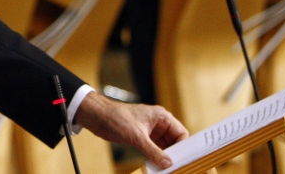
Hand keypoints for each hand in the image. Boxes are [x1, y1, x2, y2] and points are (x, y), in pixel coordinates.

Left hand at [74, 92, 188, 169]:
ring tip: (167, 170)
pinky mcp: (142, 137)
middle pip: (174, 141)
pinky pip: (155, 149)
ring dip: (165, 157)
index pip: (181, 133)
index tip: (185, 160)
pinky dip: (156, 158)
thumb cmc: (117, 118)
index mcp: (161, 117)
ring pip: (165, 147)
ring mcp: (150, 131)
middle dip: (175, 154)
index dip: (184, 146)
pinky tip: (157, 167)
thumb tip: (168, 163)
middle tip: (176, 168)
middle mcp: (158, 123)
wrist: (99, 117)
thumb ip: (154, 151)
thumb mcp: (137, 137)